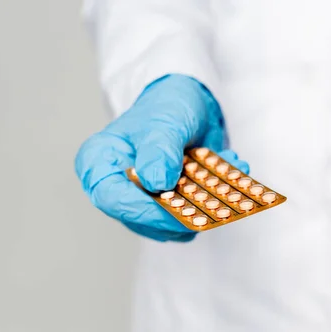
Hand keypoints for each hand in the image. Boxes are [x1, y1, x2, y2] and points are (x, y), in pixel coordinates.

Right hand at [75, 74, 248, 241]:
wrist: (190, 106)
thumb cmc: (166, 107)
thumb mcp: (164, 122)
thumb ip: (159, 151)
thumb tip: (157, 184)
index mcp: (99, 163)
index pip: (110, 198)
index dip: (141, 210)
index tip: (175, 207)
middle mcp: (119, 188)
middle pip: (142, 219)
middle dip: (182, 213)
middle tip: (213, 202)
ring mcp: (145, 201)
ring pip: (172, 225)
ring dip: (204, 208)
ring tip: (228, 182)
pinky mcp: (170, 208)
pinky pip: (193, 218)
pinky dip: (215, 202)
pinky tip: (231, 175)